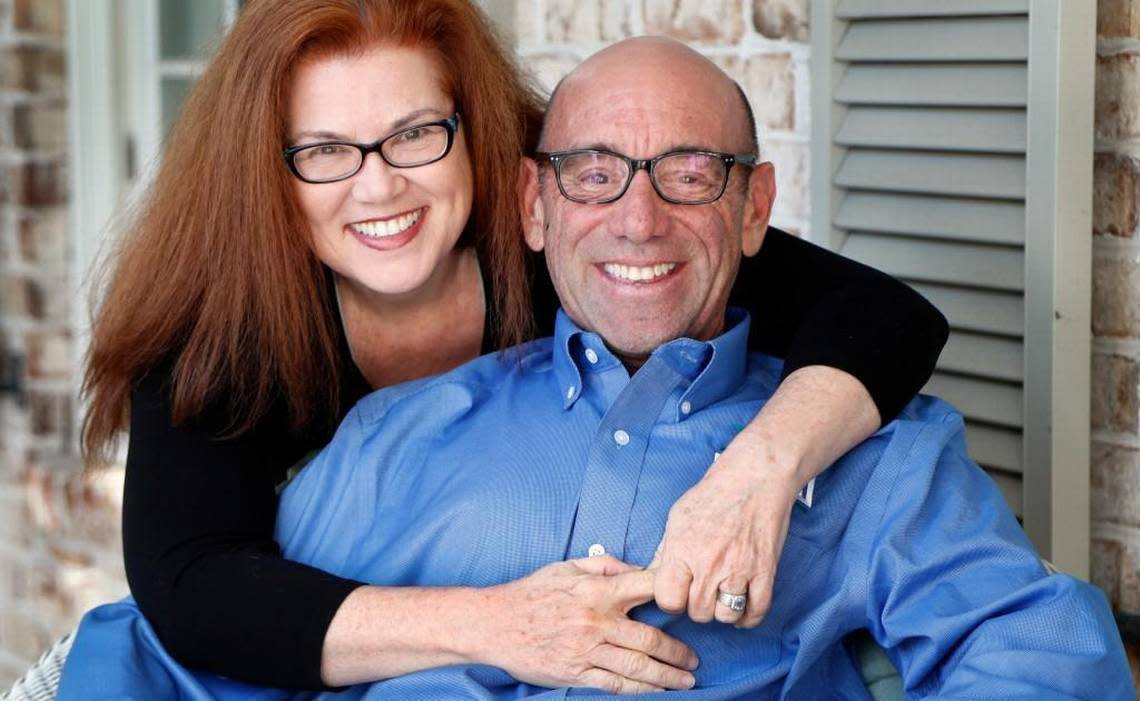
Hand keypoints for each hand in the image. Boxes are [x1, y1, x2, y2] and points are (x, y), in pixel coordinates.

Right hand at [483, 556, 697, 692]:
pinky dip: (639, 690)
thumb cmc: (531, 593)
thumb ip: (604, 564)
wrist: (493, 624)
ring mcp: (586, 651)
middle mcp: (595, 621)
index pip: (645, 588)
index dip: (672, 594)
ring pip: (637, 667)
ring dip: (666, 676)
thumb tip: (636, 570)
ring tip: (686, 680)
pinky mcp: (575, 673)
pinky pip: (614, 685)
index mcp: (595, 591)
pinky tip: (656, 692)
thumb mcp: (567, 567)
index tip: (690, 604)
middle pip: (649, 639)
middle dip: (677, 652)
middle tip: (693, 659)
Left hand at [650, 429, 799, 627]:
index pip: (668, 600)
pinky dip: (749, 616)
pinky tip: (742, 606)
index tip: (678, 593)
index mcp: (682, 549)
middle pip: (698, 612)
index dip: (672, 600)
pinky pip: (757, 612)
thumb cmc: (714, 494)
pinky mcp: (765, 572)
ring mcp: (739, 570)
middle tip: (702, 591)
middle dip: (698, 606)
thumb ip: (665, 551)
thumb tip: (651, 577)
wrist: (755, 477)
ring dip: (723, 611)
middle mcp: (709, 564)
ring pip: (726, 616)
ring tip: (722, 596)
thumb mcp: (677, 518)